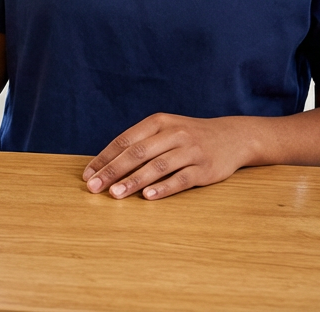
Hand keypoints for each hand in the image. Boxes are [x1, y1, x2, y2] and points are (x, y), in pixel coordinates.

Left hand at [81, 113, 255, 199]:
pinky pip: (181, 179)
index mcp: (158, 122)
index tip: (87, 175)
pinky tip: (147, 197)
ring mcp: (190, 150)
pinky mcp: (204, 168)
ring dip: (133, 181)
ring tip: (115, 194)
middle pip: (137, 153)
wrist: (232, 137)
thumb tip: (106, 166)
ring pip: (157, 167)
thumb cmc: (188, 137)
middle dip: (112, 171)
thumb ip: (140, 144)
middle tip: (94, 187)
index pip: (124, 141)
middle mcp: (173, 134)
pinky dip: (163, 188)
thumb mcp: (164, 131)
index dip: (104, 158)